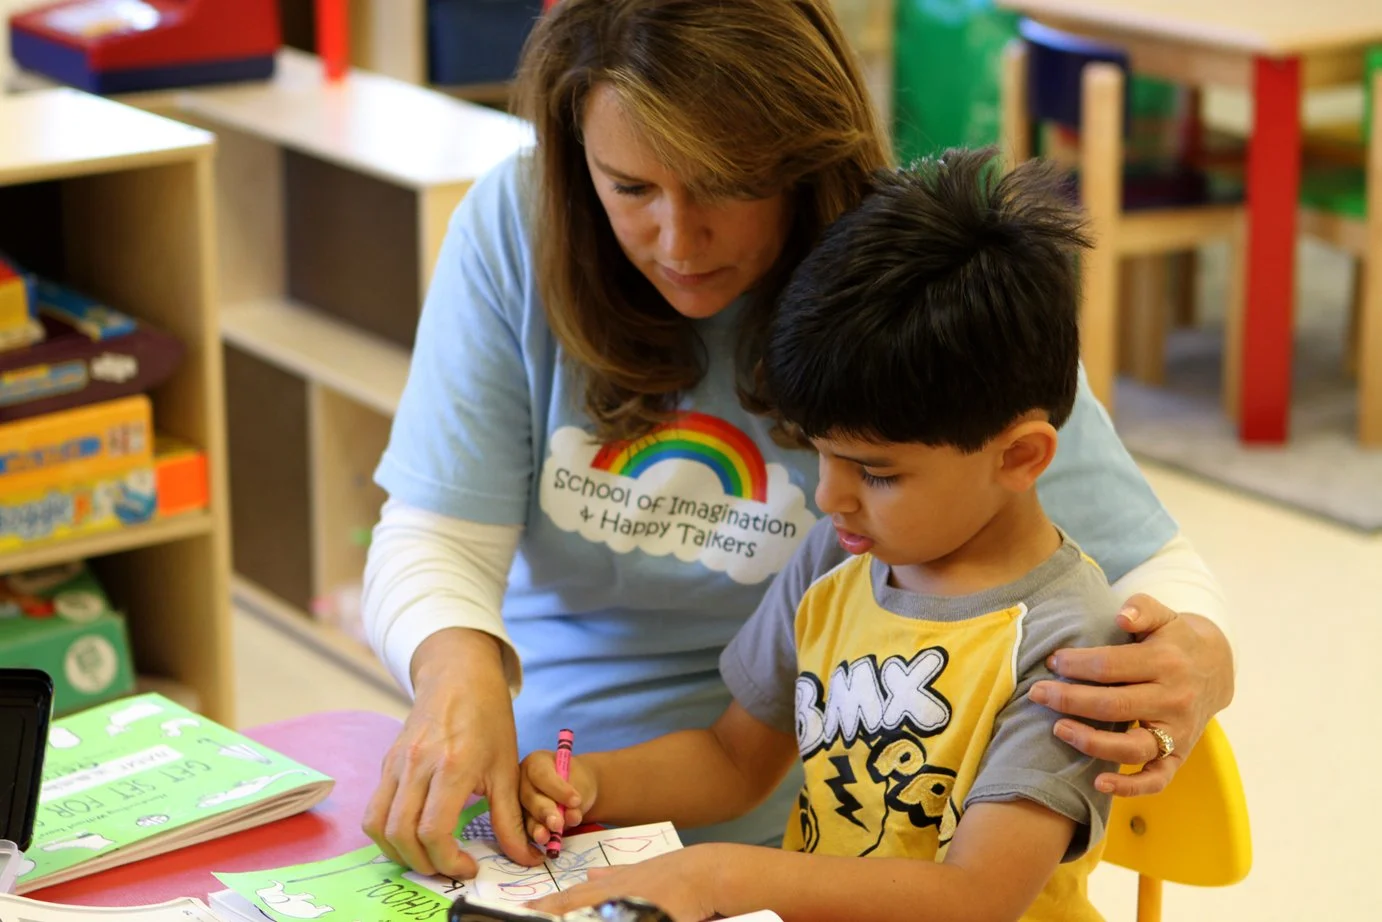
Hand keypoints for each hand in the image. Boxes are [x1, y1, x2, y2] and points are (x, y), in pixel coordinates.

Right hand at [363, 629, 543, 876]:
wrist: (459, 674)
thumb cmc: (488, 716)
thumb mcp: (506, 766)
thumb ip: (510, 817)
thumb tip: (525, 858)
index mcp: (452, 766)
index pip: (432, 831)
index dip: (447, 861)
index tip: (468, 867)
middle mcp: (417, 765)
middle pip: (401, 834)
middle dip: (423, 864)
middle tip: (447, 868)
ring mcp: (396, 763)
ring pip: (378, 825)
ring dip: (398, 852)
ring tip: (427, 857)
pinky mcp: (387, 762)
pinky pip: (375, 808)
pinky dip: (388, 832)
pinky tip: (413, 835)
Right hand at [519, 751, 597, 847]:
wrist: (575, 792)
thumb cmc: (577, 783)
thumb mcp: (581, 785)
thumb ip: (576, 800)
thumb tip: (570, 817)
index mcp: (535, 763)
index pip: (542, 775)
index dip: (557, 789)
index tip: (576, 801)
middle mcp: (521, 781)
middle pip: (530, 797)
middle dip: (545, 812)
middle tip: (558, 824)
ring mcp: (518, 802)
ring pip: (525, 816)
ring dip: (537, 828)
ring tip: (548, 838)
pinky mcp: (520, 821)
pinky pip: (524, 831)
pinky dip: (535, 838)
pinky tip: (542, 845)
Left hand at [527, 845, 721, 921]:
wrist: (702, 872)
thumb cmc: (673, 874)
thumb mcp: (638, 871)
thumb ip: (614, 875)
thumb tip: (592, 873)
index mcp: (610, 885)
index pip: (571, 897)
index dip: (546, 904)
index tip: (524, 908)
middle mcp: (614, 893)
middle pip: (574, 904)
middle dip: (548, 910)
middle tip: (523, 912)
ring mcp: (628, 904)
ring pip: (591, 911)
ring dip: (568, 913)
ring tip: (541, 914)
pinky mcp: (646, 913)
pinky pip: (621, 918)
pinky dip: (605, 915)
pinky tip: (596, 916)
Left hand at [1028, 594, 1233, 796]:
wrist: (1216, 669)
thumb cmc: (1174, 640)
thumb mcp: (1163, 615)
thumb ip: (1142, 609)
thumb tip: (1122, 616)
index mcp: (1166, 662)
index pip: (1111, 666)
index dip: (1077, 665)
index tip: (1052, 662)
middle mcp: (1174, 700)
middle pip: (1114, 705)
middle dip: (1070, 700)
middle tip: (1037, 693)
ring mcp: (1177, 732)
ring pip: (1132, 747)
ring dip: (1091, 742)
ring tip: (1057, 729)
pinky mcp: (1179, 756)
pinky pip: (1156, 779)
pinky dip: (1130, 788)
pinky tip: (1098, 783)